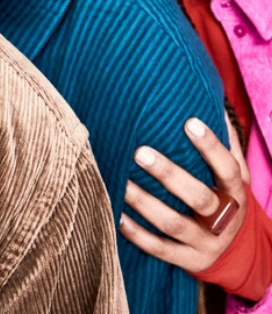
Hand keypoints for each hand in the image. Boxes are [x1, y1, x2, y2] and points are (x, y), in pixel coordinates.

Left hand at [120, 117, 246, 272]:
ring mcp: (206, 243)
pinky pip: (161, 250)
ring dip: (145, 203)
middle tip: (139, 151)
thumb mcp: (236, 176)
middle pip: (198, 198)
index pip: (227, 168)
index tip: (189, 121)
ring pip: (173, 224)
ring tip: (120, 181)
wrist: (243, 255)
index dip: (211, 146)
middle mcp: (223, 219)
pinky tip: (117, 216)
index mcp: (235, 193)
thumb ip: (227, 143)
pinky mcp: (190, 261)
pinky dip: (138, 234)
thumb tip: (212, 101)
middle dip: (169, 175)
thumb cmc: (227, 199)